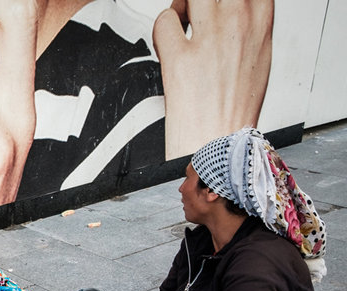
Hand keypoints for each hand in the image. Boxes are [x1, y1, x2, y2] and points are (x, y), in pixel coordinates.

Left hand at [154, 0, 272, 158]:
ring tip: (182, 21)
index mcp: (261, 24)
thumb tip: (233, 13)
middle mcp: (237, 24)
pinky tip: (168, 43)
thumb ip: (247, 28)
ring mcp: (209, 39)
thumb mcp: (258, 59)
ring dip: (182, 5)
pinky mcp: (179, 57)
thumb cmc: (237, 110)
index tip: (218, 3)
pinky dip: (162, 28)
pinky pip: (165, 21)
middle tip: (197, 11)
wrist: (221, 144)